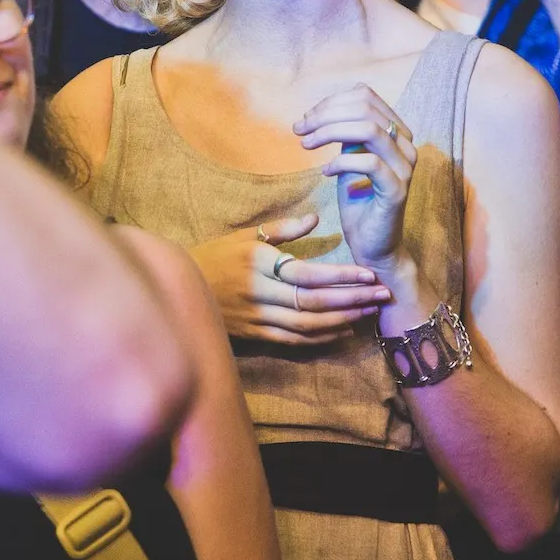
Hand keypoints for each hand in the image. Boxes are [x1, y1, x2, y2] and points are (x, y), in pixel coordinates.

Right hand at [185, 213, 390, 345]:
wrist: (177, 288)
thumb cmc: (215, 256)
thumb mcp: (244, 235)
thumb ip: (282, 229)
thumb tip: (317, 219)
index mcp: (257, 262)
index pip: (307, 273)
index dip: (341, 275)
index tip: (369, 273)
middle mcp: (258, 292)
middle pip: (313, 301)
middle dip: (352, 299)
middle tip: (382, 295)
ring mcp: (256, 317)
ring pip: (307, 325)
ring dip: (343, 320)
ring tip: (369, 312)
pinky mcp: (255, 335)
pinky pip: (293, 340)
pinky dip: (321, 338)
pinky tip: (343, 331)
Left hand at [296, 86, 417, 277]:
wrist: (373, 244)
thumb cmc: (358, 199)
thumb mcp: (349, 157)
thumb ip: (346, 133)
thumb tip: (323, 111)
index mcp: (397, 132)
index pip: (366, 97)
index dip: (331, 102)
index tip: (307, 118)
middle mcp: (407, 145)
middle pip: (365, 109)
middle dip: (325, 115)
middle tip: (299, 130)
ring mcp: (405, 167)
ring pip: (369, 130)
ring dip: (330, 132)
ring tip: (307, 145)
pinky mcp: (397, 190)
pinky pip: (369, 163)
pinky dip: (341, 162)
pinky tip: (325, 172)